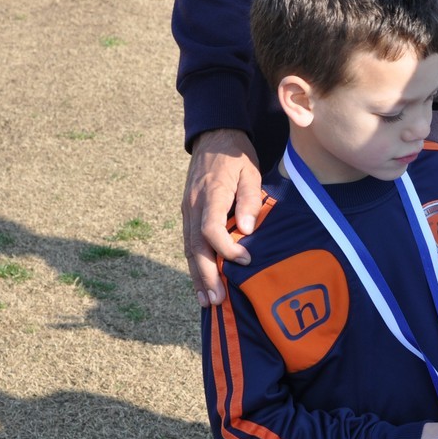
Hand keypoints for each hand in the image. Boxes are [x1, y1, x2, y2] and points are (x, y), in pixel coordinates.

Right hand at [182, 129, 261, 306]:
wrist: (214, 137)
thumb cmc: (237, 157)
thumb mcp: (250, 172)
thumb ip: (249, 199)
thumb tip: (247, 229)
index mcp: (210, 194)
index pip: (210, 229)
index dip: (226, 248)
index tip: (245, 260)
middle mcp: (193, 205)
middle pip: (195, 245)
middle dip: (205, 275)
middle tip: (216, 300)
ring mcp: (187, 210)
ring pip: (188, 248)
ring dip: (197, 276)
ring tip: (206, 300)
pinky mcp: (187, 214)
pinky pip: (188, 243)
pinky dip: (194, 264)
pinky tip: (201, 282)